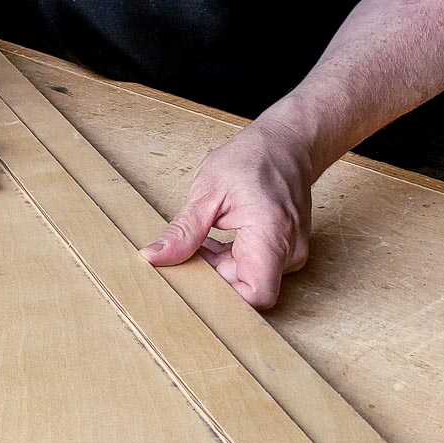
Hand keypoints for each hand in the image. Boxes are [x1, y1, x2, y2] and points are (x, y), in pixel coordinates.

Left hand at [139, 124, 313, 308]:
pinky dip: (228, 261)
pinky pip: (252, 270)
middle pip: (246, 289)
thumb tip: (153, 256)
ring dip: (218, 268)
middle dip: (212, 279)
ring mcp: (290, 253)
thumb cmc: (253, 159)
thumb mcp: (207, 191)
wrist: (286, 144)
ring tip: (201, 242)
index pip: (256, 295)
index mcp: (271, 234)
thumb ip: (183, 231)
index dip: (224, 298)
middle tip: (185, 256)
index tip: (194, 282)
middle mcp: (288, 250)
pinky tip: (213, 241)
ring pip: (247, 281)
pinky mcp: (284, 252)